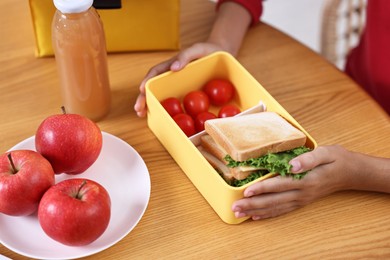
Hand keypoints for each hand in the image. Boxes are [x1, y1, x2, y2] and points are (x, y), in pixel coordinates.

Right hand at [134, 43, 224, 116]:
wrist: (220, 55)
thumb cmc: (207, 51)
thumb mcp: (197, 49)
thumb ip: (185, 56)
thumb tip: (173, 69)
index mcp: (171, 66)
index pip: (155, 73)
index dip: (147, 81)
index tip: (141, 90)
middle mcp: (170, 77)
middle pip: (153, 87)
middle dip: (143, 98)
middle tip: (138, 109)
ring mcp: (177, 86)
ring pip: (160, 96)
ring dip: (150, 105)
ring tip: (142, 115)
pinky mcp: (185, 93)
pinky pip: (175, 102)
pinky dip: (167, 109)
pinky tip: (163, 118)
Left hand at [231, 146, 355, 219]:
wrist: (350, 172)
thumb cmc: (336, 159)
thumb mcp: (325, 152)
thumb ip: (308, 159)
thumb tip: (292, 165)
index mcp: (306, 180)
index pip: (279, 185)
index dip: (262, 188)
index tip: (246, 191)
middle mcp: (302, 193)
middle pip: (273, 200)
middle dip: (252, 204)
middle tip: (235, 208)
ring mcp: (301, 199)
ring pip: (275, 208)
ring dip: (256, 211)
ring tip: (239, 214)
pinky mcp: (301, 202)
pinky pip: (282, 210)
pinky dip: (268, 214)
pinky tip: (256, 217)